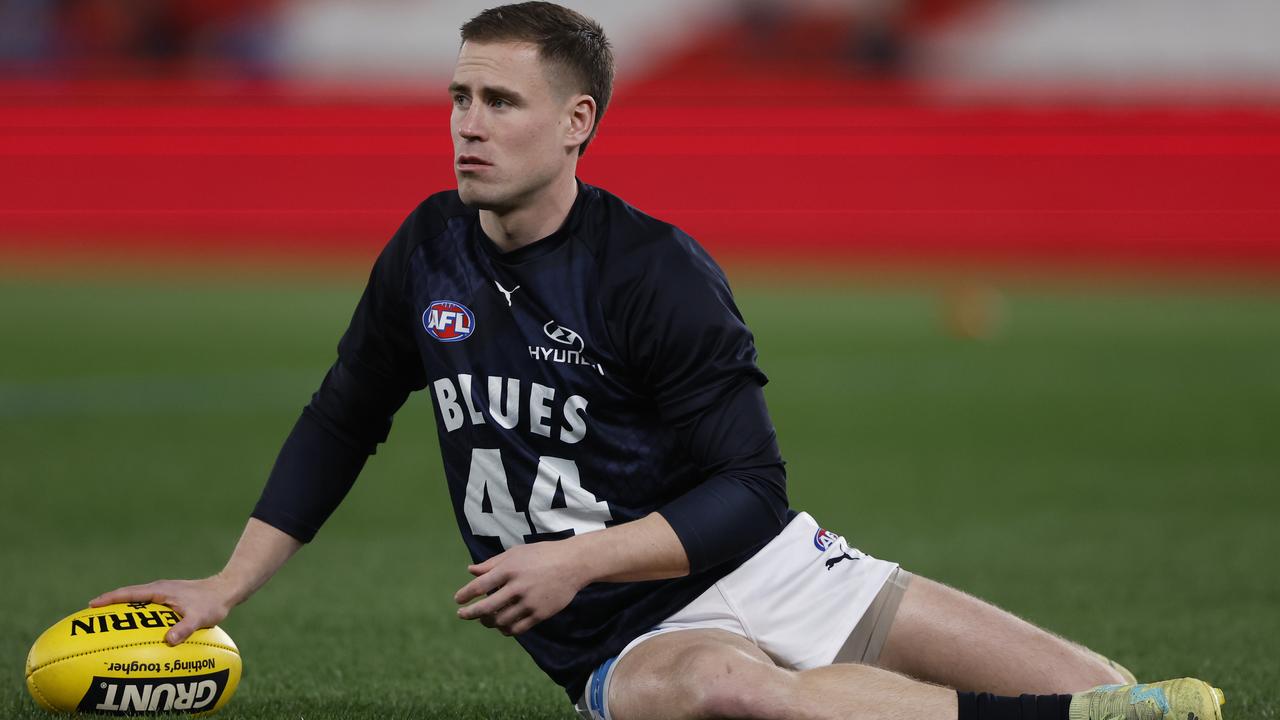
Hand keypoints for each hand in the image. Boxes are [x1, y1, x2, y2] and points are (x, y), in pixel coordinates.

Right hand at [89, 576, 236, 645]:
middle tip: (90, 615)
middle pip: (127, 595)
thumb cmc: (212, 603)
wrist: (226, 590)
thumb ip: (184, 628)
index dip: (110, 599)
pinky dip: (134, 612)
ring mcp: (163, 593)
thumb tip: (168, 641)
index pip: (129, 593)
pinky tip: (133, 625)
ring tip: (105, 622)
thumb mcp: (200, 617)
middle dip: (109, 603)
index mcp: (160, 591)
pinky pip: (145, 604)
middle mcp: (159, 590)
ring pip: (136, 599)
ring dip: (121, 607)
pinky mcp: (169, 598)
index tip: (92, 605)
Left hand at [454, 541, 590, 635]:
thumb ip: (492, 563)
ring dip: (488, 622)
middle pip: (486, 607)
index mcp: (510, 569)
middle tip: (462, 614)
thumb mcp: (516, 553)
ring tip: (484, 619)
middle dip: (470, 613)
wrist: (573, 564)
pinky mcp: (540, 614)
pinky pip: (517, 629)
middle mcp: (518, 586)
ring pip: (500, 621)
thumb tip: (470, 571)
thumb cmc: (541, 555)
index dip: (465, 595)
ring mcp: (530, 602)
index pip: (480, 586)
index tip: (458, 600)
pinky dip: (505, 630)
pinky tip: (501, 625)